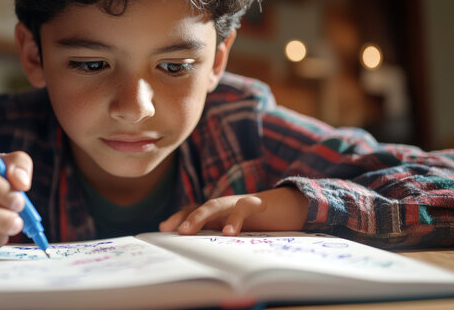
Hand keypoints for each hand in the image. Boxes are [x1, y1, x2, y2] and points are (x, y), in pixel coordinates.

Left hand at [159, 187, 308, 235]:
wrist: (291, 207)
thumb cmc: (260, 222)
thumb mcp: (238, 231)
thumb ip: (219, 236)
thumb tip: (199, 252)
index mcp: (219, 211)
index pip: (194, 210)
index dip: (179, 217)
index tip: (163, 229)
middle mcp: (226, 204)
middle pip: (200, 206)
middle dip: (184, 217)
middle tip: (172, 230)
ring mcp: (240, 201)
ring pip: (216, 204)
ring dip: (200, 215)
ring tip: (187, 230)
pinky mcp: (259, 204)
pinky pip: (244, 208)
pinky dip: (235, 219)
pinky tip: (228, 232)